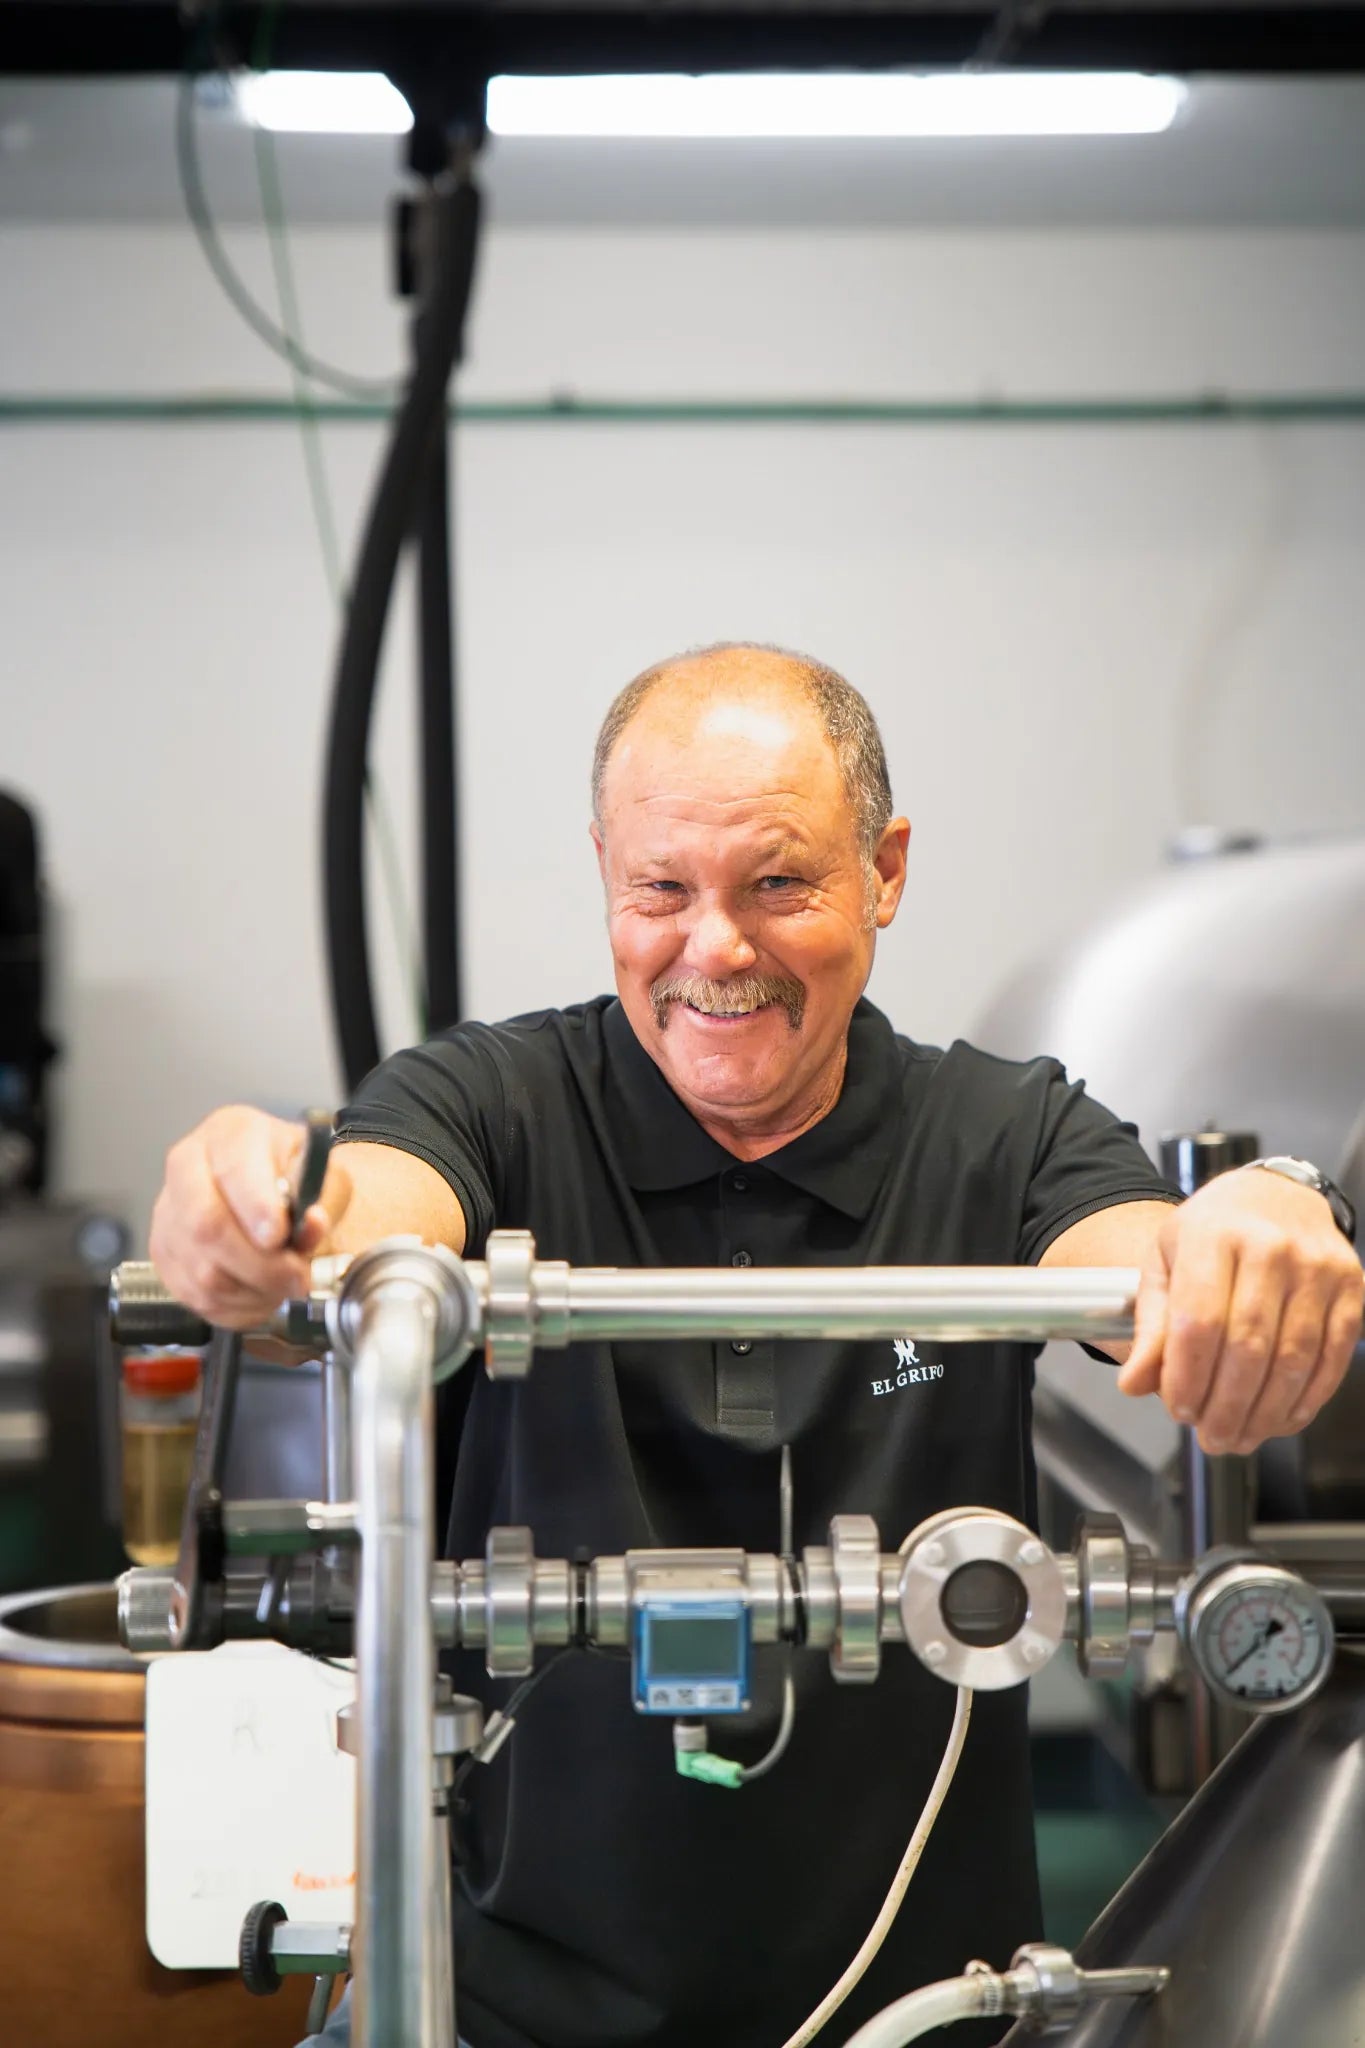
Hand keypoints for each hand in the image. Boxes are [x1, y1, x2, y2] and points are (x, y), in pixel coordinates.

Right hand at [149, 1106, 352, 1329]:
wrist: (269, 1184)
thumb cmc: (293, 1174)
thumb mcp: (322, 1172)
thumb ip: (321, 1197)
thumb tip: (310, 1223)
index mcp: (230, 1133)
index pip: (233, 1170)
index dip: (257, 1208)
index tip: (280, 1236)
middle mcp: (188, 1167)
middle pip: (206, 1226)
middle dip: (259, 1264)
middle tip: (296, 1277)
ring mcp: (169, 1212)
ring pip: (202, 1271)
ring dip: (252, 1291)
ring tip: (283, 1286)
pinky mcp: (163, 1252)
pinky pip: (194, 1295)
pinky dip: (234, 1306)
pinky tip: (259, 1293)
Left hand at [1116, 1166, 1362, 1452]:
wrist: (1273, 1194)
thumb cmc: (1212, 1233)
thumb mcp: (1165, 1263)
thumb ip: (1151, 1326)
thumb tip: (1134, 1384)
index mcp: (1213, 1234)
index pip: (1198, 1322)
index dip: (1187, 1377)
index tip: (1178, 1410)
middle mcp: (1271, 1245)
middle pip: (1247, 1347)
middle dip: (1226, 1406)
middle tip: (1211, 1438)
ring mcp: (1317, 1266)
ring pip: (1292, 1360)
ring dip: (1264, 1412)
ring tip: (1240, 1437)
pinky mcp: (1351, 1286)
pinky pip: (1331, 1357)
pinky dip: (1306, 1399)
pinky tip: (1281, 1419)